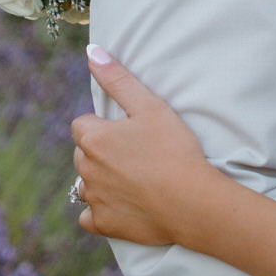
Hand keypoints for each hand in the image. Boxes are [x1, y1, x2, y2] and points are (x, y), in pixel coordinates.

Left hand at [71, 44, 211, 244]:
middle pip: (83, 155)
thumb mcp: (150, 107)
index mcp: (94, 139)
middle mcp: (86, 169)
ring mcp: (94, 199)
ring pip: (84, 185)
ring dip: (100, 181)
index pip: (82, 126)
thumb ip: (118, 79)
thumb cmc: (175, 150)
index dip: (103, 127)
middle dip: (100, 153)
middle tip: (135, 156)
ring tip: (132, 180)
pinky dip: (99, 212)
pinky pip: (88, 217)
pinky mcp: (104, 224)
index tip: (128, 134)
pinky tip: (120, 206)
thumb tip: (91, 51)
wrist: (193, 201)